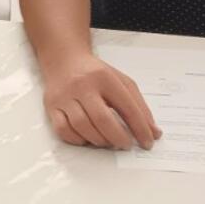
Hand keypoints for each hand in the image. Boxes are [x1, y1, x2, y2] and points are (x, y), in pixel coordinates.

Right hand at [40, 52, 160, 149]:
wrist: (63, 59)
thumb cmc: (96, 74)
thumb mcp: (120, 81)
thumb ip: (139, 106)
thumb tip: (153, 133)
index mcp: (104, 78)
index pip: (126, 107)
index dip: (140, 128)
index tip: (147, 143)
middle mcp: (82, 85)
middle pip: (102, 119)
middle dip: (118, 137)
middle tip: (126, 144)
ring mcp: (64, 96)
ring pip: (82, 126)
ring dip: (99, 140)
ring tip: (108, 141)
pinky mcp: (51, 106)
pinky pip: (63, 130)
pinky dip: (78, 139)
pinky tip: (87, 138)